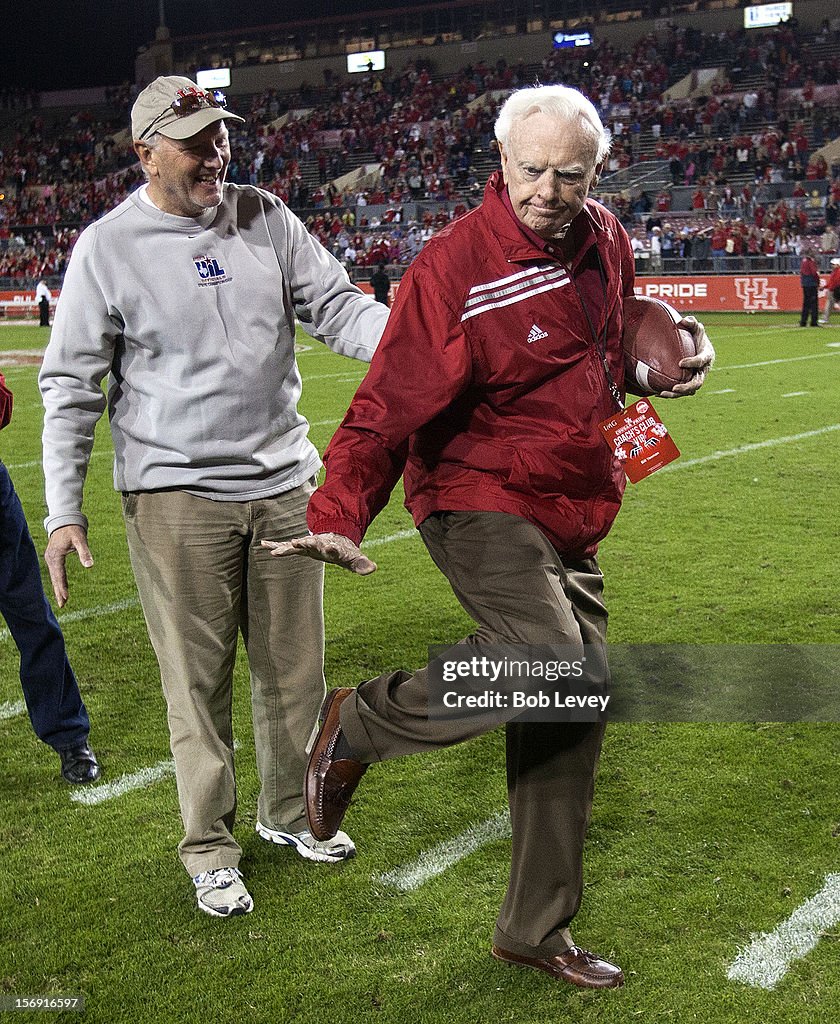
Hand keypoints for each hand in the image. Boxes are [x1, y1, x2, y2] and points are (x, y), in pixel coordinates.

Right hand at [44, 525, 93, 606]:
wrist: (64, 519)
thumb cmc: (73, 529)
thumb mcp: (80, 539)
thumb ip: (85, 552)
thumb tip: (90, 565)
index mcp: (56, 556)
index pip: (59, 575)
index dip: (62, 587)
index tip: (65, 598)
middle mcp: (51, 558)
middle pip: (55, 578)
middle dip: (59, 592)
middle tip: (63, 605)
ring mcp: (50, 558)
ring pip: (55, 577)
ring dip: (58, 588)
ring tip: (62, 601)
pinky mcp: (53, 557)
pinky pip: (56, 572)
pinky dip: (58, 581)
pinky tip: (62, 588)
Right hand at [261, 533, 376, 575]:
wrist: (335, 538)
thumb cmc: (345, 551)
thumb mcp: (354, 559)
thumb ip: (362, 564)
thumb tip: (373, 569)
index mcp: (332, 546)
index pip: (333, 547)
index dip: (332, 547)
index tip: (330, 546)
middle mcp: (317, 543)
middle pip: (311, 543)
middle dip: (305, 542)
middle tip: (297, 542)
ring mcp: (307, 544)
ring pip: (295, 545)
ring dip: (285, 547)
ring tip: (273, 551)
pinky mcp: (299, 547)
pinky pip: (285, 547)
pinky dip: (274, 546)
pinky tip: (262, 545)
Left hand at [659, 316, 715, 397]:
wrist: (697, 346)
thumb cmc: (696, 335)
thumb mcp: (695, 327)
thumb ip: (691, 322)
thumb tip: (682, 321)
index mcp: (707, 356)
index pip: (701, 361)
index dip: (692, 363)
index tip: (680, 363)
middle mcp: (703, 370)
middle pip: (698, 382)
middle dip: (686, 387)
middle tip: (674, 388)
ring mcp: (697, 378)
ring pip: (689, 391)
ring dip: (676, 394)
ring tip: (662, 393)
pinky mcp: (689, 383)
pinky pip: (681, 392)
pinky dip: (670, 394)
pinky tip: (657, 393)